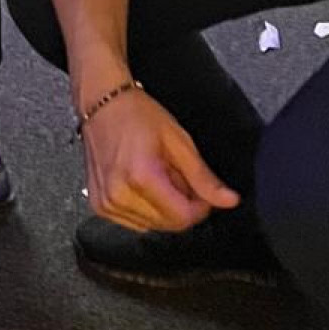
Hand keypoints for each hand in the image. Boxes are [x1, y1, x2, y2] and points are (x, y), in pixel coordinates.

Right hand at [80, 86, 239, 231]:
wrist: (102, 102)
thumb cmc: (137, 114)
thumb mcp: (179, 141)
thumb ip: (204, 177)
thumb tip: (228, 200)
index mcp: (141, 177)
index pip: (183, 217)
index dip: (200, 207)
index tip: (202, 191)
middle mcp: (118, 195)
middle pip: (168, 225)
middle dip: (181, 206)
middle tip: (177, 176)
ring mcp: (106, 203)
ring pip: (152, 226)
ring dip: (163, 208)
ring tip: (158, 176)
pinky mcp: (99, 206)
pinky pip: (134, 222)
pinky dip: (145, 209)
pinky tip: (142, 184)